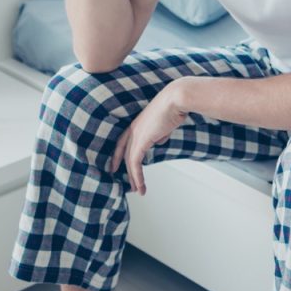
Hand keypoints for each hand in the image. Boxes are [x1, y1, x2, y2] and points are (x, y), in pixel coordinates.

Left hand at [110, 81, 188, 195]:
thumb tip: (159, 139)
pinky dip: (137, 176)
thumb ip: (160, 132)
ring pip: (129, 161)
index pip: (122, 143)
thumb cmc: (174, 108)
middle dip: (126, 171)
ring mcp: (135, 134)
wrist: (175, 100)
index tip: (114, 167)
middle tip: (129, 185)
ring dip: (133, 178)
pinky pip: (135, 163)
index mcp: (137, 124)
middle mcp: (133, 129)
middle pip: (124, 154)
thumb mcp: (165, 123)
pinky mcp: (141, 140)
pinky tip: (141, 185)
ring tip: (138, 190)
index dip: (118, 155)